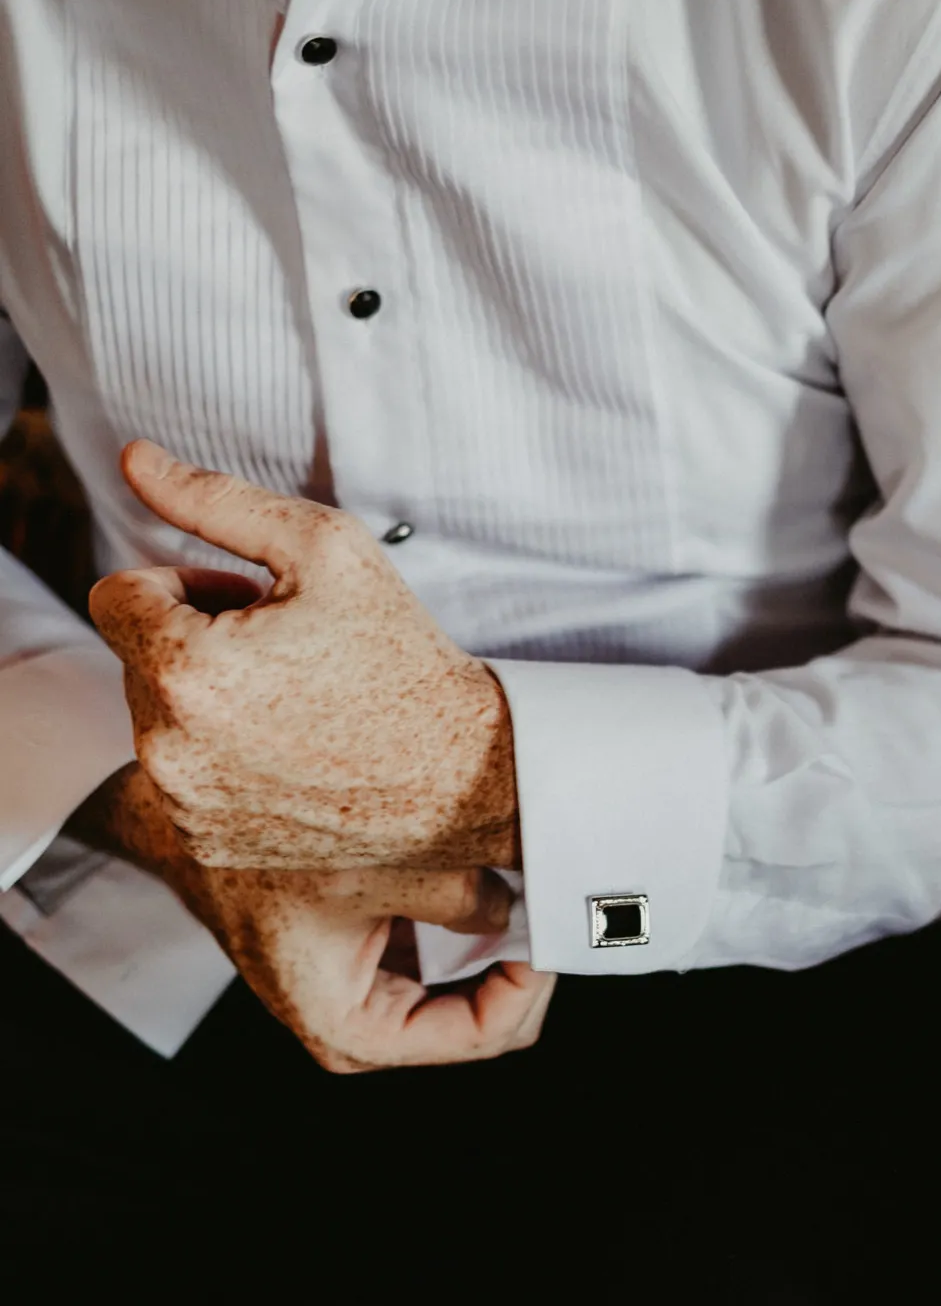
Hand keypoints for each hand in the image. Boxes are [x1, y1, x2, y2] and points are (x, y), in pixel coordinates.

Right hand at [74, 765, 555, 1072]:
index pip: (482, 1033)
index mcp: (351, 1028)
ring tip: (530, 887)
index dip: (531, 984)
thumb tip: (532, 898)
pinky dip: (469, 916)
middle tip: (557, 906)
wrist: (180, 813)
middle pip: (480, 1016)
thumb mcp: (384, 863)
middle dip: (521, 961)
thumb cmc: (258, 845)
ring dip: (500, 936)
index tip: (553, 927)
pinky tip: (491, 878)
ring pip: (465, 981)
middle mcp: (357, 1022)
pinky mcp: (365, 952)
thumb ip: (469, 894)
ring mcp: (362, 989)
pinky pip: (440, 949)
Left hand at [87, 442, 518, 873]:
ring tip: (293, 703)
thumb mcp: (323, 549)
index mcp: (183, 666)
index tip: (247, 603)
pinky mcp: (204, 847)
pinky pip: (182, 780)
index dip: (183, 587)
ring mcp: (184, 806)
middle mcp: (166, 748)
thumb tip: (134, 458)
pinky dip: (221, 762)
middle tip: (286, 653)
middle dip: (193, 645)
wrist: (460, 778)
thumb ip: (214, 500)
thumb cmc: (399, 655)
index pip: (116, 597)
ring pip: (156, 722)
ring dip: (204, 704)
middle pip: (135, 661)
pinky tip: (291, 756)